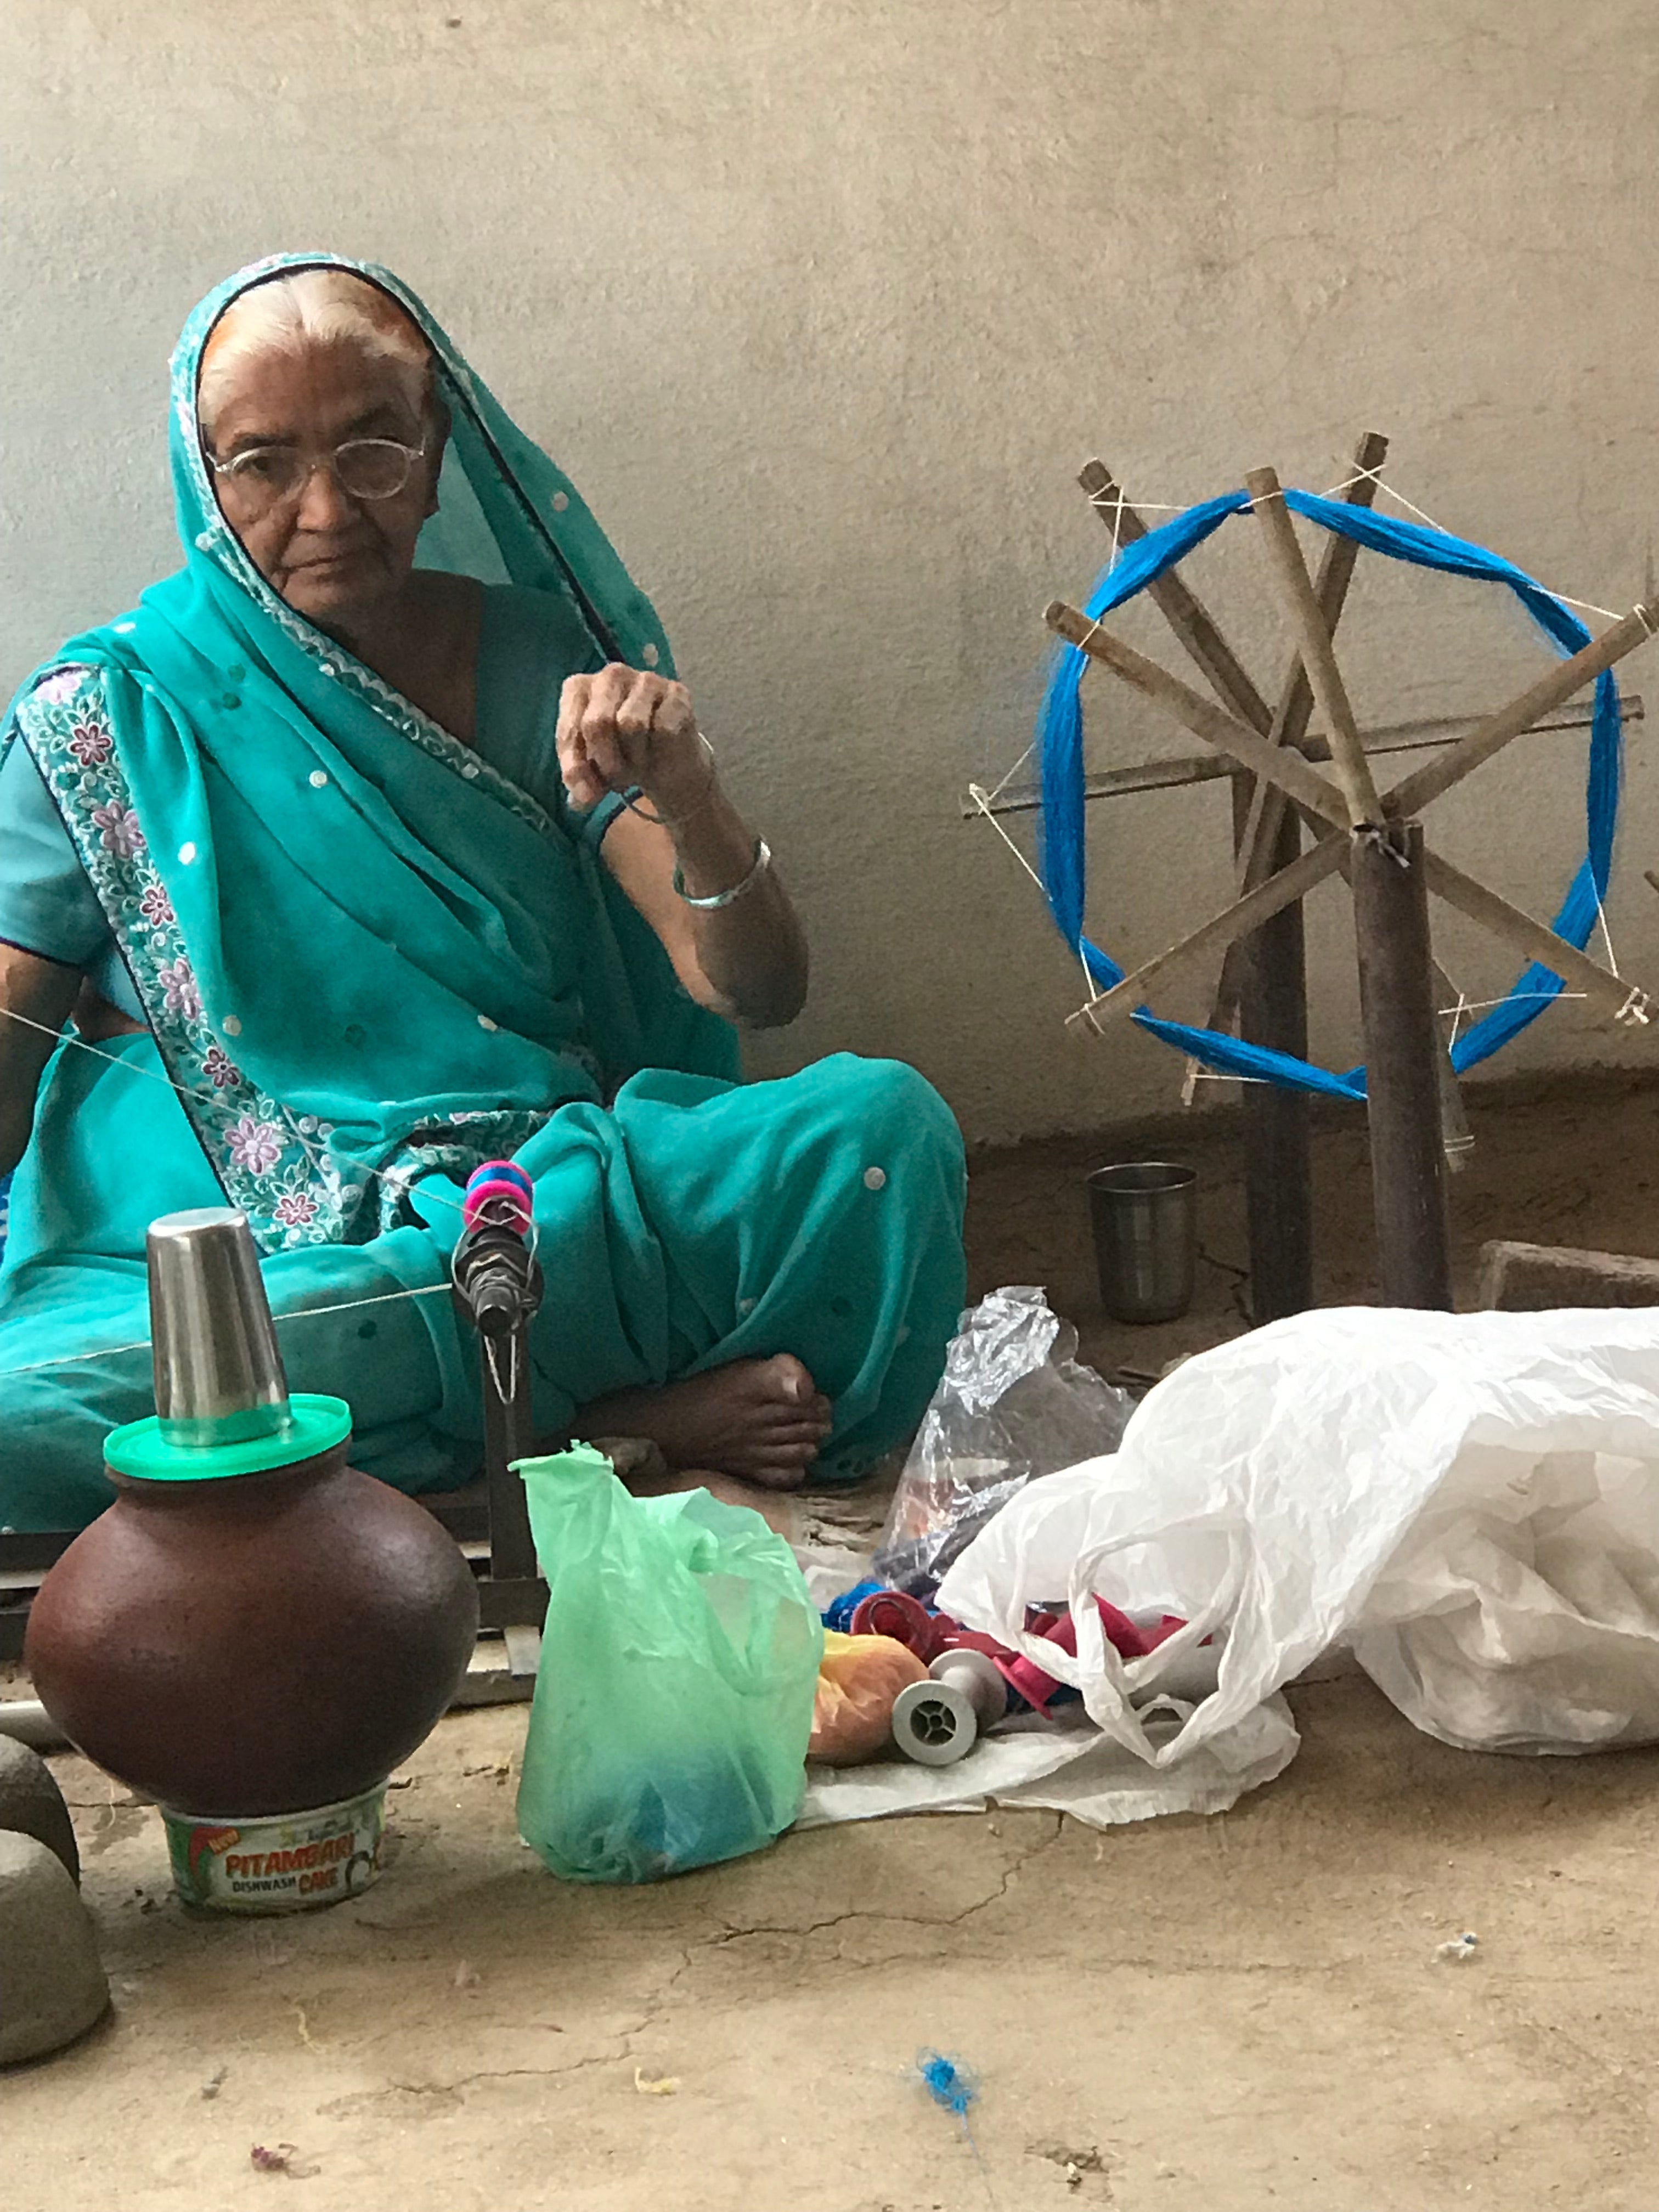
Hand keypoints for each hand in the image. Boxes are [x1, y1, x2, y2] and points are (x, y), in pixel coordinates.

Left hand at [555, 664, 710, 818]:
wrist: (666, 762)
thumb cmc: (621, 756)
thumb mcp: (591, 769)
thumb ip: (580, 778)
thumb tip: (581, 800)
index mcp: (579, 687)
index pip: (570, 728)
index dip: (575, 766)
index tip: (585, 796)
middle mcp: (611, 675)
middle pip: (598, 722)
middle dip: (606, 762)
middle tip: (615, 782)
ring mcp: (645, 680)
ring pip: (632, 724)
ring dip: (634, 759)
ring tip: (636, 768)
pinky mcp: (677, 693)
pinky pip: (663, 728)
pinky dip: (660, 752)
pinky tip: (658, 755)